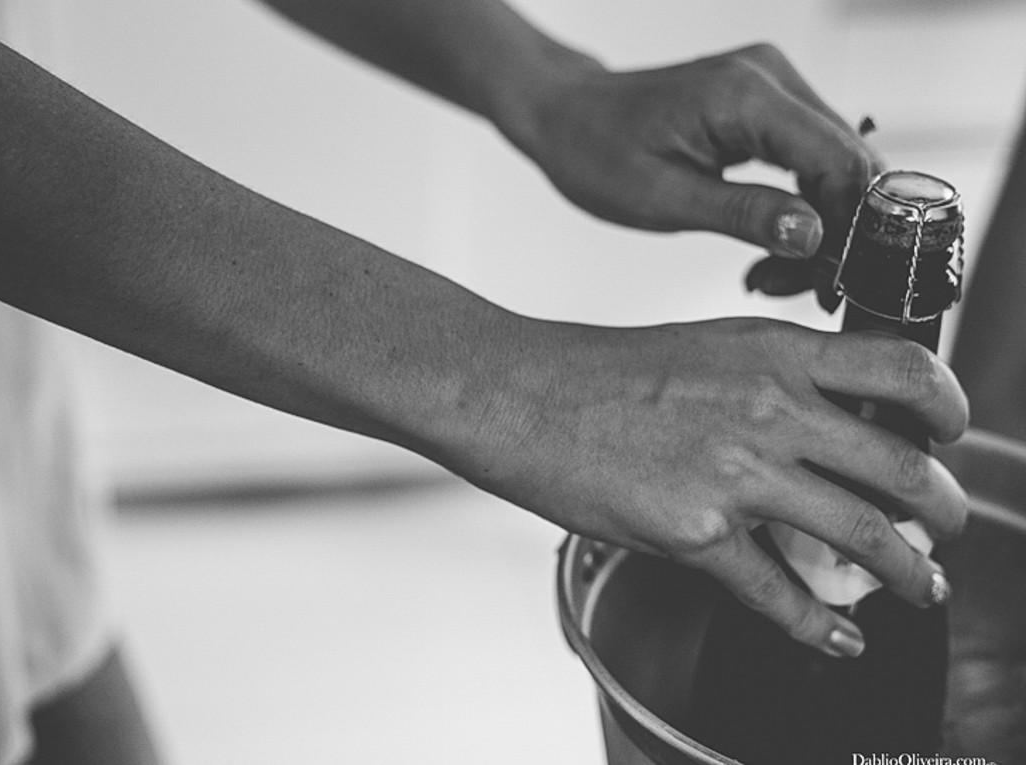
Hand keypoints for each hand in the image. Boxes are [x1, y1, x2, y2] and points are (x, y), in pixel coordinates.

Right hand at [462, 318, 966, 654]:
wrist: (520, 396)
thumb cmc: (598, 370)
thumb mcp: (705, 345)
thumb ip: (773, 375)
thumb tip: (826, 415)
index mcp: (773, 353)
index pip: (904, 369)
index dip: (950, 405)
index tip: (951, 434)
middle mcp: (769, 410)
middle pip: (901, 466)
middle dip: (943, 508)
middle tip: (946, 526)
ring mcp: (735, 474)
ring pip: (863, 535)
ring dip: (909, 571)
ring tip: (922, 586)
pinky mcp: (694, 534)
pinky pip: (780, 593)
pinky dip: (821, 626)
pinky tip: (838, 638)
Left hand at [505, 43, 879, 271]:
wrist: (567, 117)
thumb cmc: (597, 152)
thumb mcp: (664, 199)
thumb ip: (745, 214)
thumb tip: (815, 237)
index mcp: (745, 96)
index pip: (840, 160)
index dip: (850, 227)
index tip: (830, 283)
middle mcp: (771, 77)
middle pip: (848, 163)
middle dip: (834, 236)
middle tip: (791, 289)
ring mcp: (773, 85)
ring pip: (835, 166)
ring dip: (817, 227)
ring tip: (769, 275)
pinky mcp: (768, 103)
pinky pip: (810, 158)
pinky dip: (801, 206)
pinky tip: (771, 246)